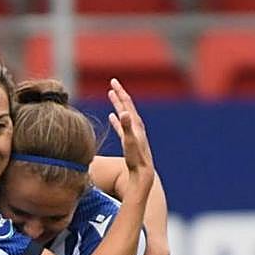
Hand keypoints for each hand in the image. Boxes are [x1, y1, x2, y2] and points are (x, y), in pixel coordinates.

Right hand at [107, 78, 153, 195]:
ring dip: (118, 104)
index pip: (127, 104)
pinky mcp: (129, 141)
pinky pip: (121, 126)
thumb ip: (126, 127)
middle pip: (127, 106)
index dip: (120, 92)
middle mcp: (136, 126)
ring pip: (124, 114)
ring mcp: (133, 133)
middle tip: (113, 82)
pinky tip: (111, 116)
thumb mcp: (129, 141)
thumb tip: (122, 112)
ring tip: (111, 95)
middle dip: (119, 94)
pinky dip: (116, 119)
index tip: (113, 81)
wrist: (143, 173)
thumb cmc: (136, 158)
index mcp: (136, 124)